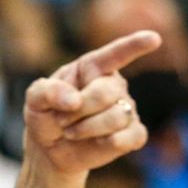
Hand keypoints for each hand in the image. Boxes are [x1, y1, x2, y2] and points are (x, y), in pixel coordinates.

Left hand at [23, 30, 161, 173]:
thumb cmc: (45, 116)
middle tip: (61, 120)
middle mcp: (114, 85)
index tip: (153, 38)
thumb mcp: (34, 100)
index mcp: (92, 68)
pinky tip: (98, 142)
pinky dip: (110, 142)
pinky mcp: (133, 133)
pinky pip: (133, 137)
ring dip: (86, 128)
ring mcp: (127, 109)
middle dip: (78, 110)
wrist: (50, 149)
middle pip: (106, 92)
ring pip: (117, 116)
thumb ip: (46, 91)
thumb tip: (75, 101)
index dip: (134, 45)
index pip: (115, 54)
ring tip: (72, 131)